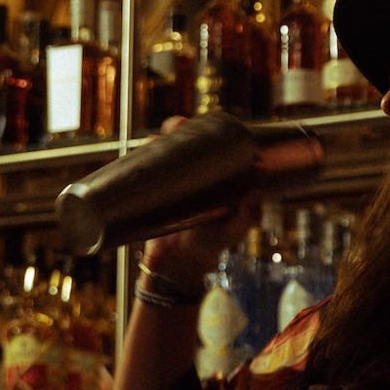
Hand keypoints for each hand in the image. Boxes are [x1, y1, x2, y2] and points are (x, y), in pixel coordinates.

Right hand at [138, 117, 259, 294]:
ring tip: (152, 139)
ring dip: (154, 141)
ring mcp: (167, 183)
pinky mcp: (147, 194)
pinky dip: (136, 161)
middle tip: (175, 126)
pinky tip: (135, 154)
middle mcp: (189, 176)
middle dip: (177, 128)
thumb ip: (244, 218)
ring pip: (158, 153)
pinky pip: (141, 173)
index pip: (209, 145)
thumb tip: (253, 195)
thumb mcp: (230, 232)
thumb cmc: (208, 247)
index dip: (206, 130)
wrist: (176, 266)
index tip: (202, 124)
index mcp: (213, 178)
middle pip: (180, 142)